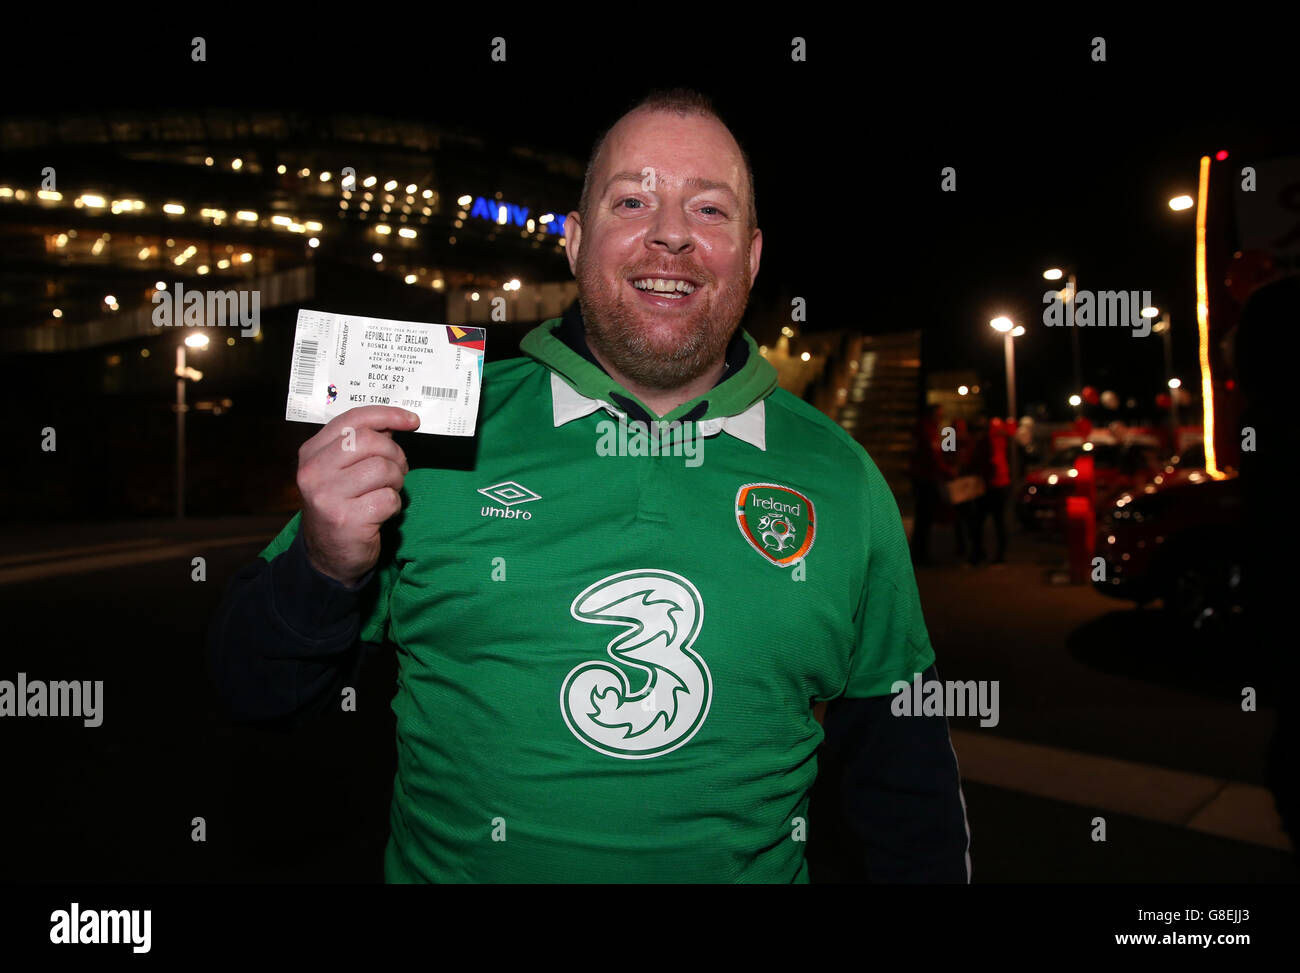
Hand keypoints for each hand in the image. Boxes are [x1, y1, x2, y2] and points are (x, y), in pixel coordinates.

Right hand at [296, 406, 419, 585]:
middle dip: (395, 454)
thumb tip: (393, 423)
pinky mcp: (346, 519)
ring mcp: (327, 496)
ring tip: (387, 492)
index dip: (387, 415)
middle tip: (399, 470)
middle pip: (370, 441)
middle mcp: (314, 471)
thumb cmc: (341, 508)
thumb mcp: (339, 472)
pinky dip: (394, 505)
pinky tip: (382, 513)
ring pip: (382, 469)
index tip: (412, 421)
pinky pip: (388, 499)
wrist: (327, 558)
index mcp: (311, 453)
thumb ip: (359, 447)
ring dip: (396, 481)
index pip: (352, 419)